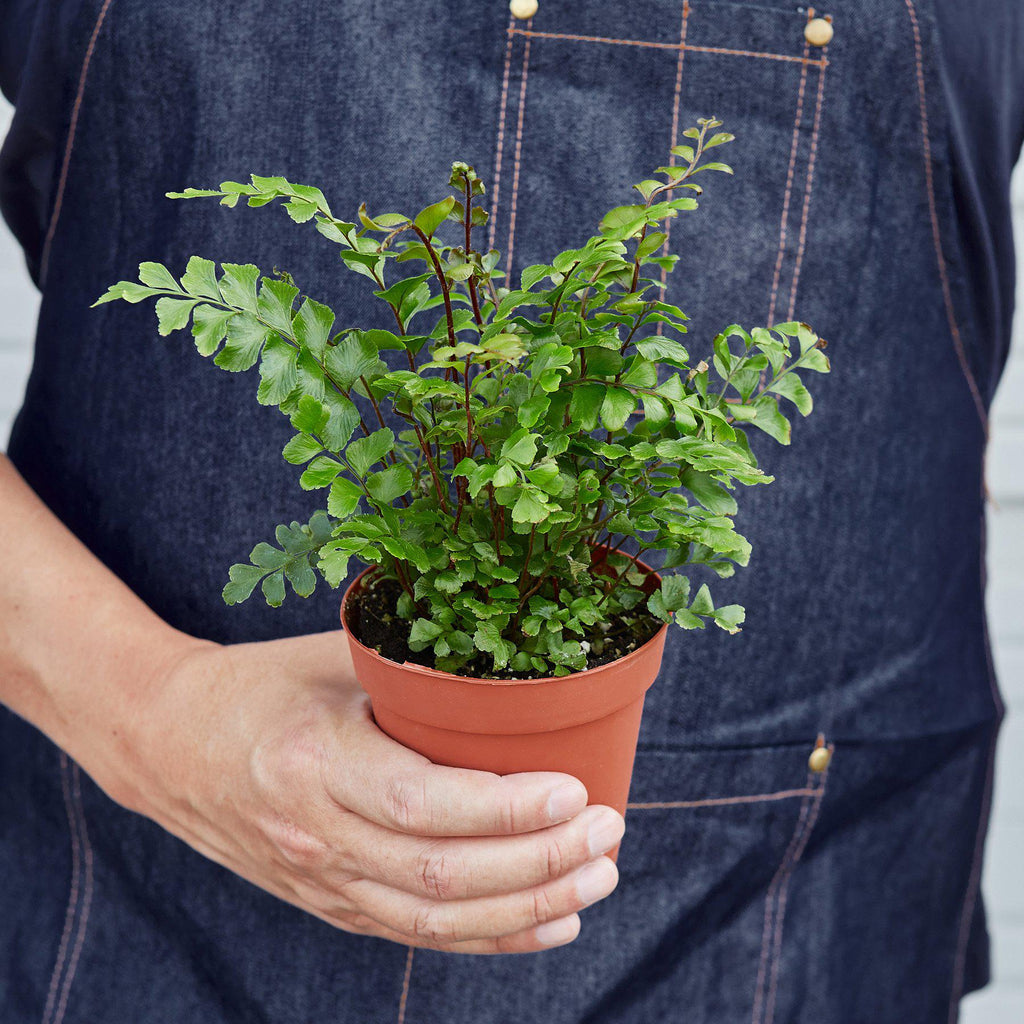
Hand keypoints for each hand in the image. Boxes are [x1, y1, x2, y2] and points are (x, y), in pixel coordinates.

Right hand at [109, 630, 624, 953]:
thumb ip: (411, 665)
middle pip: (441, 873)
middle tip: (609, 833)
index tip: (575, 791)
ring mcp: (321, 881)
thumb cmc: (258, 684)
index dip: (505, 808)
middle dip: (538, 862)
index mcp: (316, 761)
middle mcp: (318, 835)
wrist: (165, 743)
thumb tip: (512, 654)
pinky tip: (550, 924)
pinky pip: (417, 933)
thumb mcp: (330, 656)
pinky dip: (489, 937)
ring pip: (436, 917)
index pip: (422, 805)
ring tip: (598, 878)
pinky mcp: (329, 903)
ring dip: (527, 907)